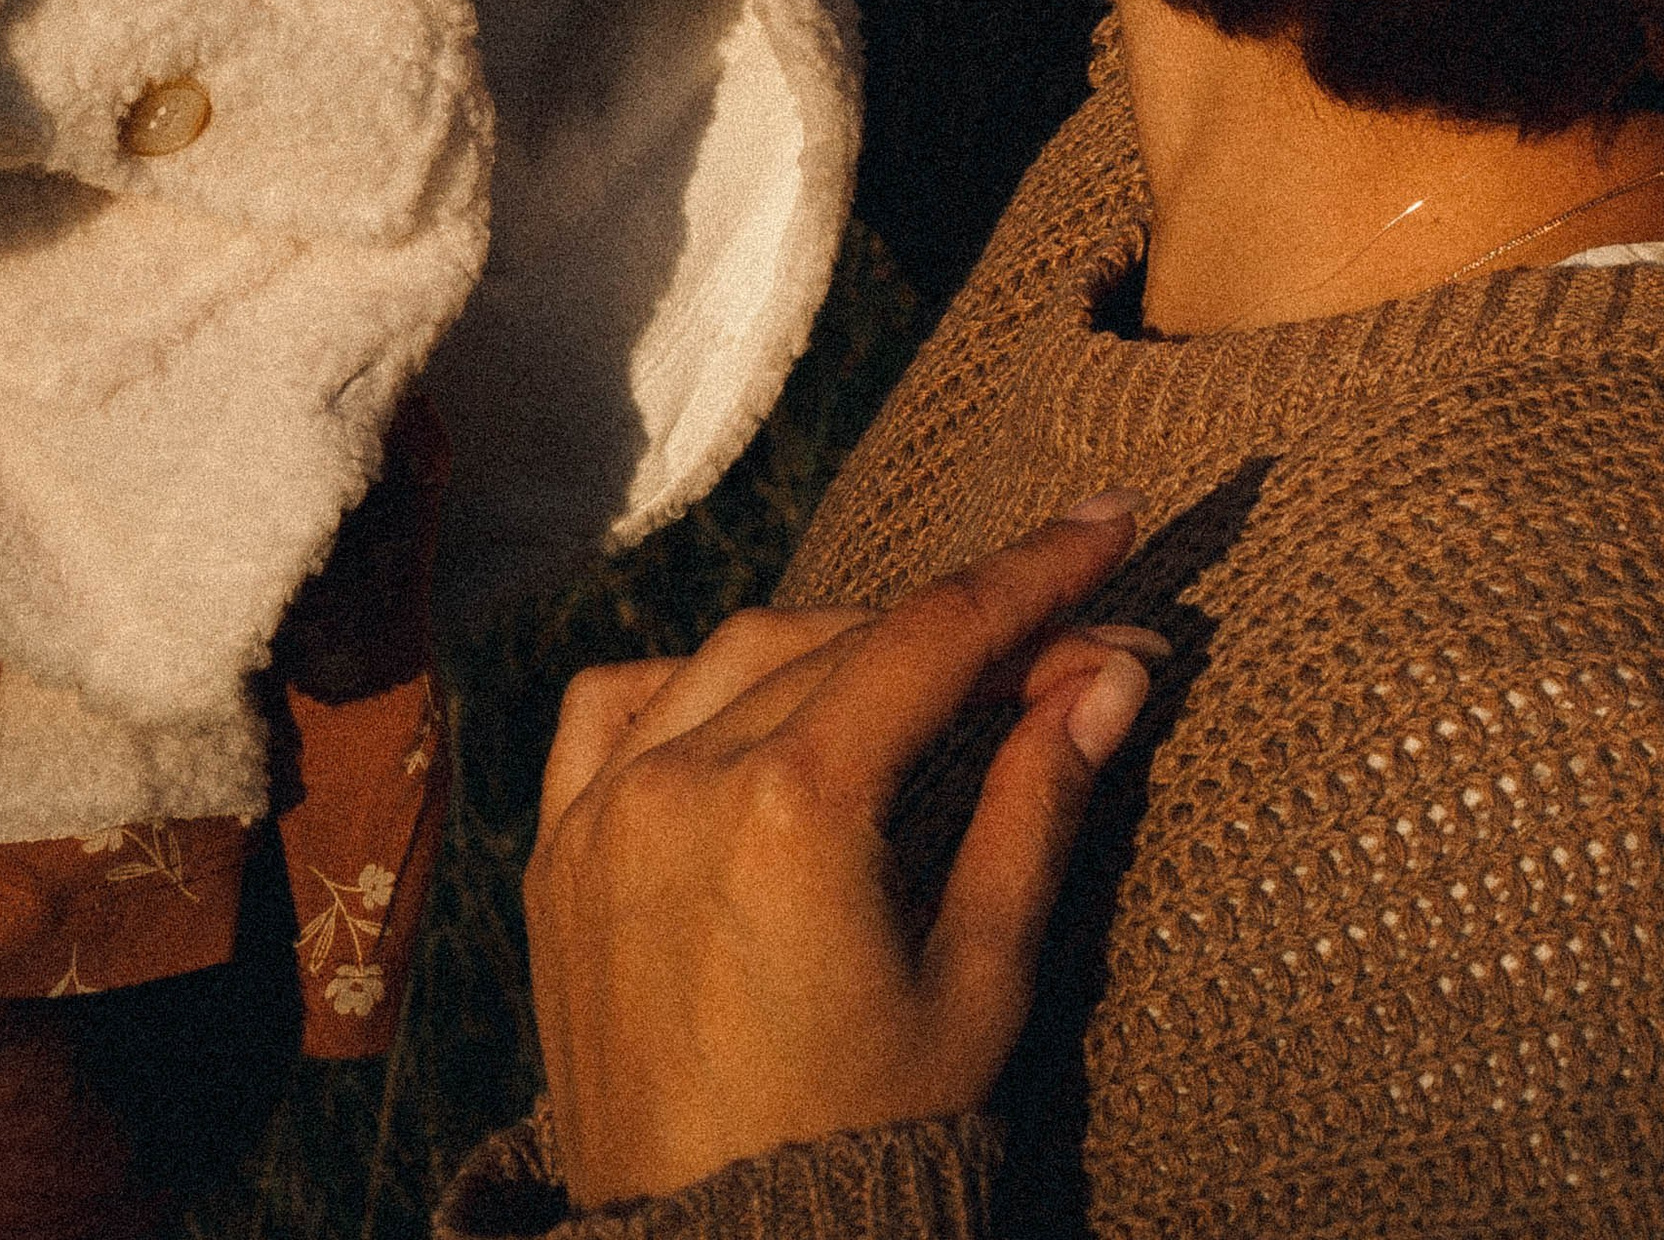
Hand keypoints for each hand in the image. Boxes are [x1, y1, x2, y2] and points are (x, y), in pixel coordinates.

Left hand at [525, 499, 1156, 1208]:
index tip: (1107, 521)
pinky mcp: (556, 858)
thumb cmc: (874, 1142)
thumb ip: (1039, 809)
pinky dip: (685, 681)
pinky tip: (749, 701)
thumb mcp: (983, 982)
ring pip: (731, 655)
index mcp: (795, 809)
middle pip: (845, 639)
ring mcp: (603, 814)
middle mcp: (685, 782)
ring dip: (835, 643)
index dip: (1033, 575)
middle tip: (1055, 646)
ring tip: (924, 673)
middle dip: (959, 629)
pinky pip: (611, 711)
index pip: (935, 638)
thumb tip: (1108, 676)